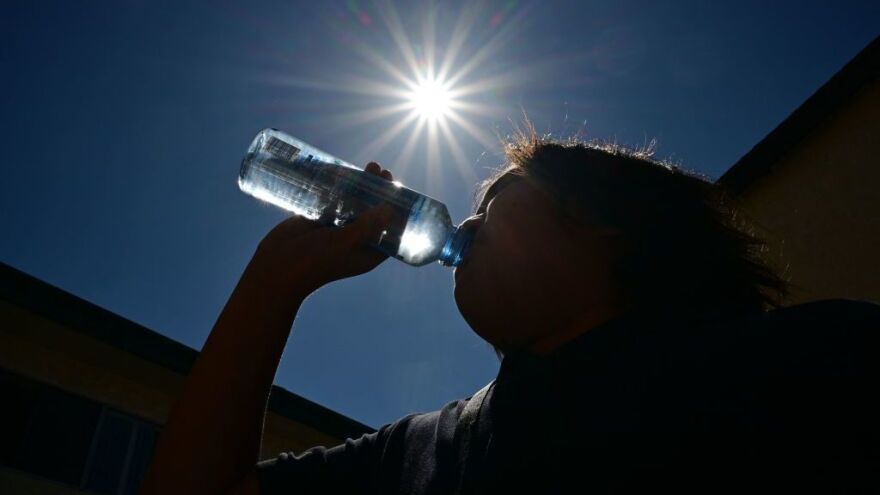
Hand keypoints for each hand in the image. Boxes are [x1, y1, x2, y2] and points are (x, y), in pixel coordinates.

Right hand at [243, 162, 395, 302]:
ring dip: (363, 186)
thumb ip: (365, 227)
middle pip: (374, 213)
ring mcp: (337, 229)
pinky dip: (342, 187)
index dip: (399, 213)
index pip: (391, 232)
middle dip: (381, 193)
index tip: (402, 192)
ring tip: (371, 166)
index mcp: (367, 253)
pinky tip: (346, 171)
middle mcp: (355, 240)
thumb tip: (390, 210)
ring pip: (356, 204)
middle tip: (384, 173)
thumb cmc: (313, 262)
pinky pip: (336, 200)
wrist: (275, 267)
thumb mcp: (343, 244)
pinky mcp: (321, 219)